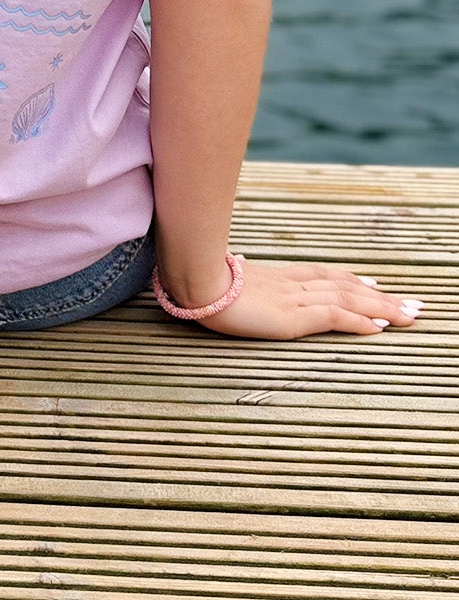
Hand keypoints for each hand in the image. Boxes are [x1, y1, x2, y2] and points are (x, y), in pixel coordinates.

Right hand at [188, 260, 421, 338]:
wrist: (192, 281)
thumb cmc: (201, 282)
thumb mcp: (225, 285)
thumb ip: (237, 285)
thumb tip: (231, 280)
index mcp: (278, 276)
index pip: (325, 275)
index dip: (353, 280)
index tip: (375, 283)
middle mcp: (293, 283)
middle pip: (347, 285)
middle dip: (381, 296)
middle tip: (411, 304)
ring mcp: (294, 297)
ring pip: (349, 298)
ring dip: (382, 308)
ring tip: (409, 316)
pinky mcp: (292, 315)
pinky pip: (334, 315)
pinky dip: (358, 320)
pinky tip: (378, 328)